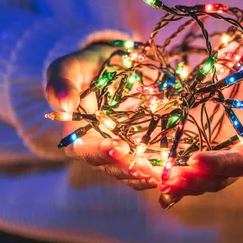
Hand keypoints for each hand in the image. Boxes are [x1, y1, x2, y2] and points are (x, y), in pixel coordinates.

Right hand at [46, 43, 159, 189]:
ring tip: (166, 174)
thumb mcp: (70, 67)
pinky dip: (166, 170)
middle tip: (147, 169)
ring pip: (136, 173)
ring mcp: (126, 152)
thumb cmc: (87, 68)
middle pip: (114, 168)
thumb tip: (63, 104)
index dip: (101, 152)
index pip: (86, 152)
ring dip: (151, 175)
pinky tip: (180, 170)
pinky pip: (155, 166)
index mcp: (79, 136)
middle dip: (131, 169)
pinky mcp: (147, 149)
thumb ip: (62, 81)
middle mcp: (102, 151)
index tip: (117, 146)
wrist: (113, 66)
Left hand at [159, 65, 242, 202]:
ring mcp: (220, 157)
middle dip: (194, 181)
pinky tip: (156, 182)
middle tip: (170, 179)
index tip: (194, 159)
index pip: (239, 163)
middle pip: (218, 179)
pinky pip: (190, 171)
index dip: (218, 164)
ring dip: (181, 184)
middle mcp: (240, 158)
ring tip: (160, 182)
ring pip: (202, 180)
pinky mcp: (205, 151)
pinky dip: (174, 179)